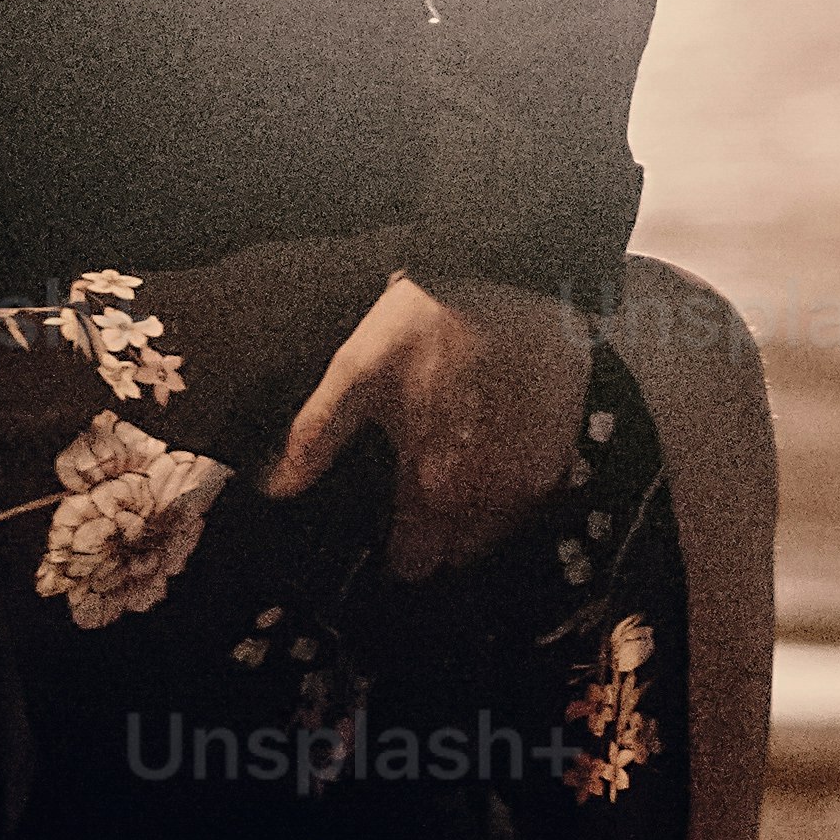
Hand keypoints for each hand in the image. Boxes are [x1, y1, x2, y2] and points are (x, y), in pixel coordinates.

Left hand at [261, 268, 589, 578]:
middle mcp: (487, 497)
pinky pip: (531, 499)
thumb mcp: (356, 371)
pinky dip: (509, 487)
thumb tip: (277, 488)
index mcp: (432, 487)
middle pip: (456, 553)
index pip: (414, 563)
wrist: (511, 276)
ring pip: (496, 530)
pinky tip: (490, 450)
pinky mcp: (561, 453)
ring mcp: (531, 478)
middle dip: (435, 536)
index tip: (387, 535)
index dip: (397, 553)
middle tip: (416, 497)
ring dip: (474, 515)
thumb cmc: (426, 323)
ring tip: (453, 470)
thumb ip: (316, 437)